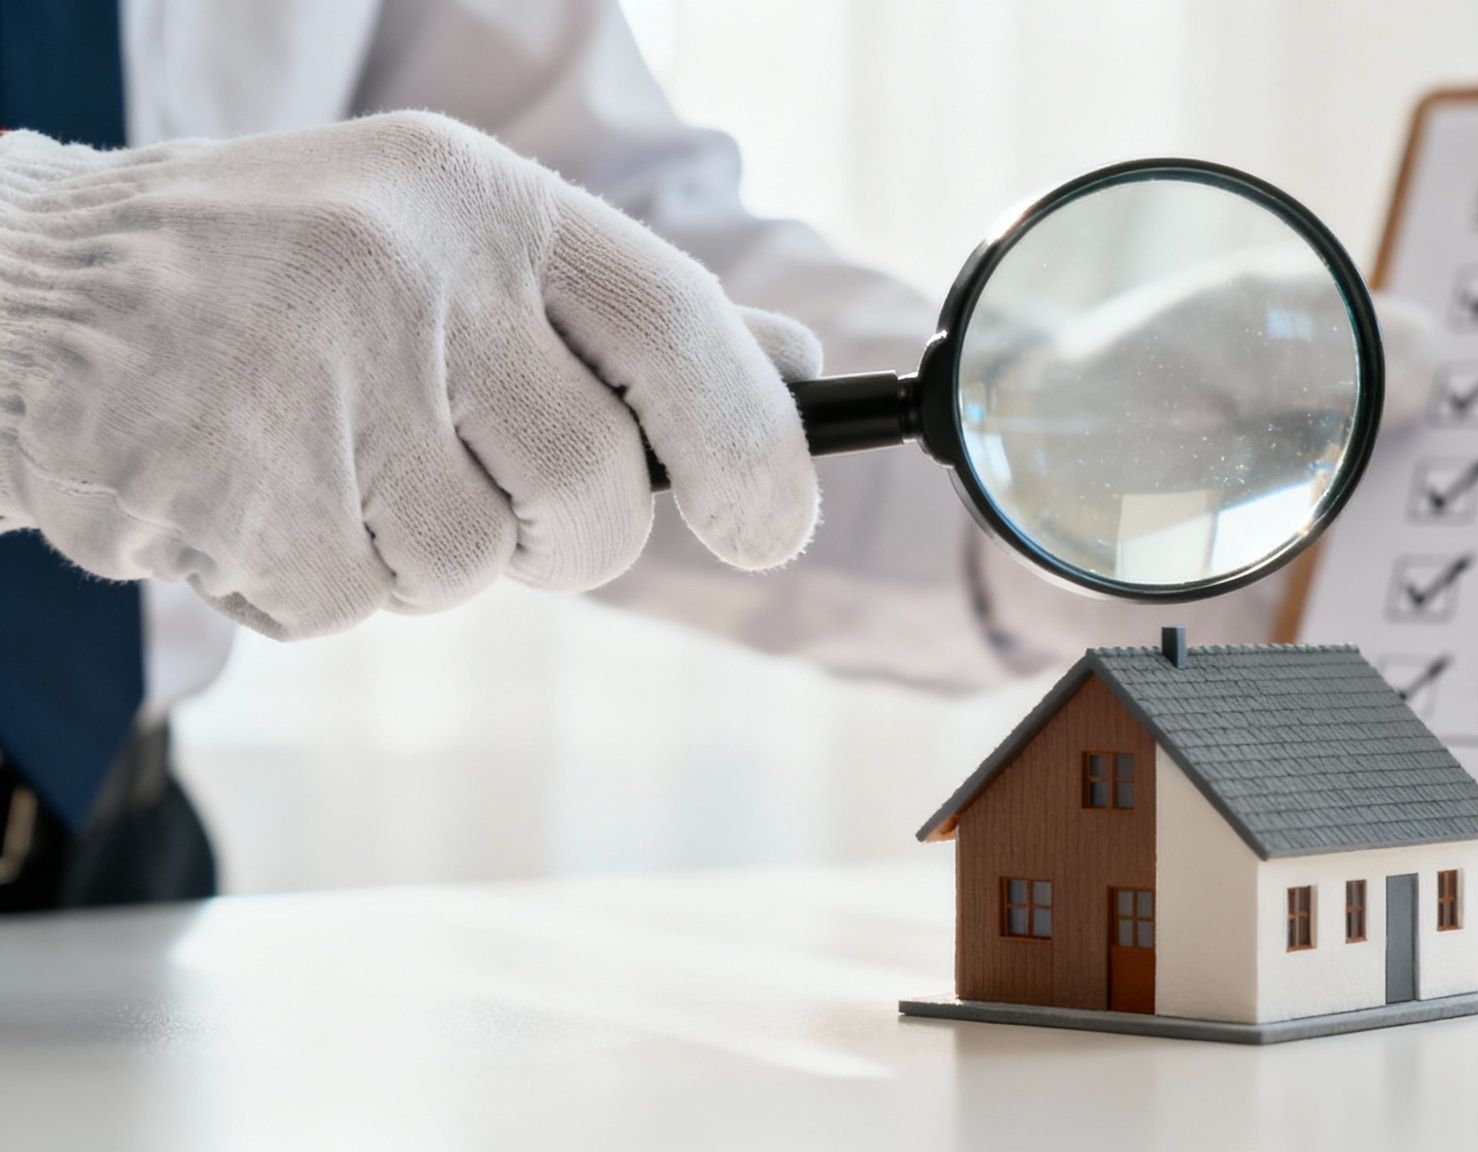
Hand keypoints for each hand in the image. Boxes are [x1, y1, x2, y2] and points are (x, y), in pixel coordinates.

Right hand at [0, 112, 819, 638]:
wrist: (26, 293)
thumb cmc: (286, 276)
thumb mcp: (453, 242)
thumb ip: (624, 314)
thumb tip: (797, 370)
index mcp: (477, 200)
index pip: (676, 327)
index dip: (755, 444)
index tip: (773, 526)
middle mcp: (404, 274)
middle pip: (593, 485)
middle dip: (568, 536)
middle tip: (495, 504)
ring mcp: (310, 380)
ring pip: (472, 566)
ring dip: (422, 555)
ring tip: (324, 461)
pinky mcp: (231, 490)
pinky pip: (352, 605)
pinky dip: (316, 581)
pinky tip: (250, 493)